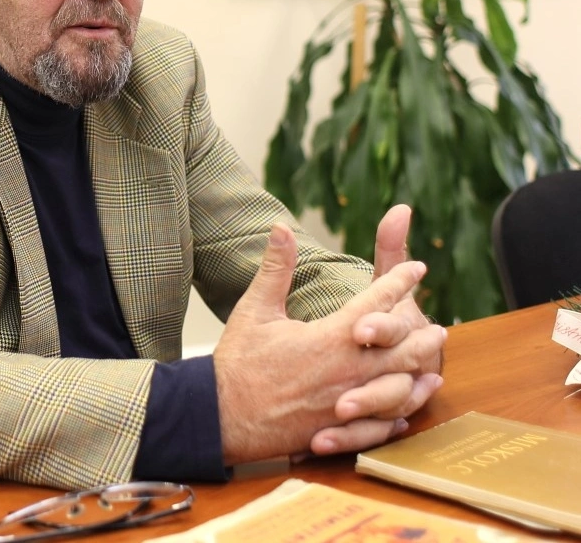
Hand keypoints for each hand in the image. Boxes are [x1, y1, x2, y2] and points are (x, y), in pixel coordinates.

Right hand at [212, 223, 445, 465]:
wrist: (220, 416)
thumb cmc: (237, 362)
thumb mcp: (255, 309)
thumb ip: (276, 268)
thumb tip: (281, 227)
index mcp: (330, 338)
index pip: (376, 302)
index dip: (399, 282)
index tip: (417, 268)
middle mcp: (347, 371)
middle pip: (402, 350)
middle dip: (422, 337)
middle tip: (438, 328)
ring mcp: (346, 404)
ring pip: (399, 390)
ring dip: (419, 377)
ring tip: (433, 369)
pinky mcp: (339, 430)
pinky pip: (381, 425)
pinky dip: (398, 416)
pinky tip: (404, 411)